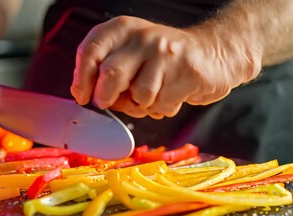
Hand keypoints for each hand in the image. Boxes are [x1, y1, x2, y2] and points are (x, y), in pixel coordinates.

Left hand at [71, 16, 261, 118]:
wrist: (211, 54)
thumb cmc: (162, 59)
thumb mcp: (128, 53)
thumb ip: (104, 68)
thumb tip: (82, 92)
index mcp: (122, 29)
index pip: (90, 50)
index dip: (82, 79)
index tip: (83, 96)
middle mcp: (142, 37)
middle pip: (110, 74)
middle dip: (107, 97)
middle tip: (111, 102)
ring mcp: (165, 53)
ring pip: (139, 94)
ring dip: (140, 105)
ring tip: (150, 95)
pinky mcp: (185, 70)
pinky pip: (161, 103)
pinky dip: (161, 108)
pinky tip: (169, 95)